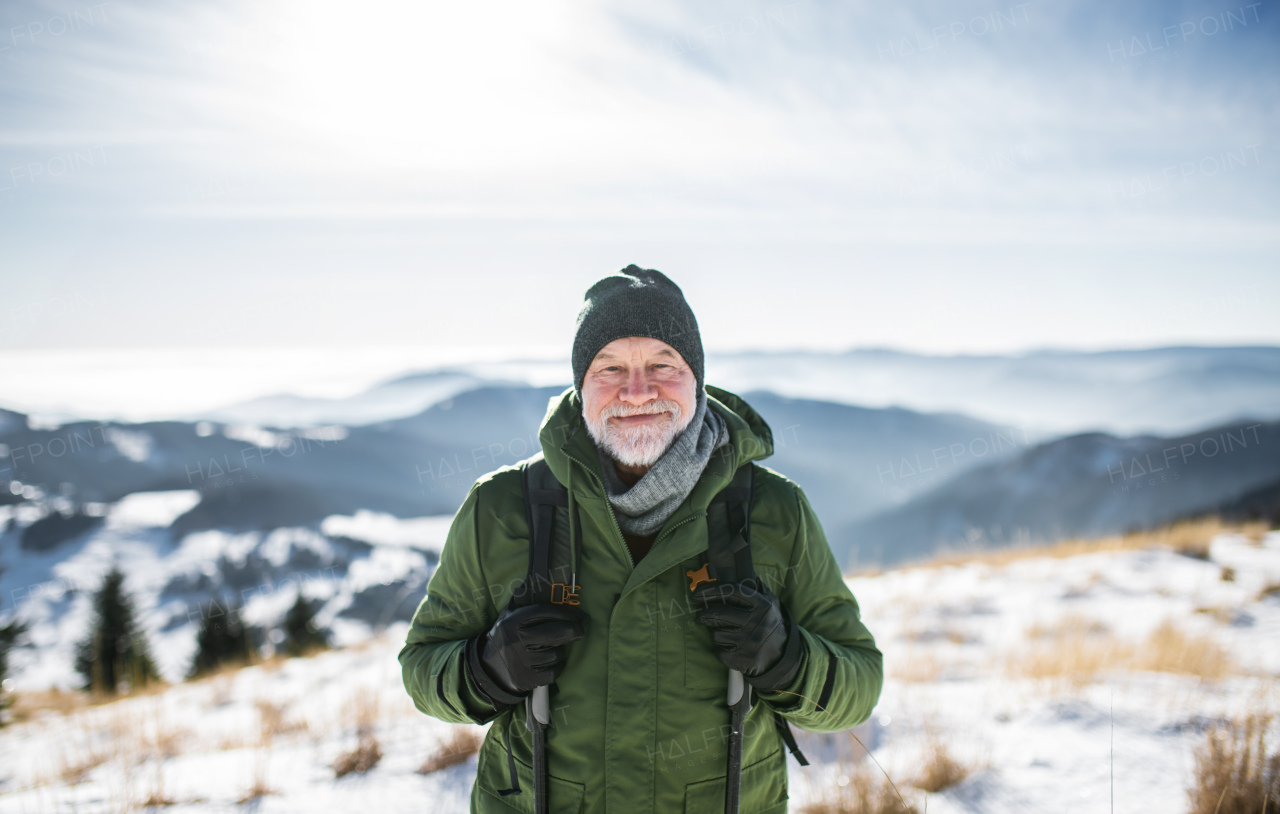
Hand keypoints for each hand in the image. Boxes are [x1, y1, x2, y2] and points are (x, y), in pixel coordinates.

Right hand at [466, 602, 585, 705]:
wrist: (489, 667)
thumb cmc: (506, 635)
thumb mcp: (508, 615)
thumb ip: (520, 600)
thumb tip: (530, 583)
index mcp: (513, 622)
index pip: (544, 612)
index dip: (565, 612)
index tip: (578, 614)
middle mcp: (516, 640)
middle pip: (555, 633)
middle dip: (574, 629)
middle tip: (581, 628)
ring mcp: (522, 661)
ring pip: (556, 653)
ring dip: (562, 650)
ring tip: (558, 646)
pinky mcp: (527, 679)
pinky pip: (553, 672)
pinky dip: (558, 667)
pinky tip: (554, 662)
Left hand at [693, 581, 802, 691]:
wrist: (782, 655)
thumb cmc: (771, 624)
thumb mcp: (771, 602)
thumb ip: (756, 587)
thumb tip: (740, 568)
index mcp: (762, 605)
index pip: (732, 591)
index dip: (711, 589)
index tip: (697, 592)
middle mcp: (756, 623)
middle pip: (719, 613)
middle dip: (703, 613)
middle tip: (700, 614)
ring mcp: (749, 642)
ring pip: (716, 634)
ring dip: (713, 632)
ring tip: (720, 631)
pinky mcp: (742, 659)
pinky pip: (719, 651)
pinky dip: (719, 648)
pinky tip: (727, 646)